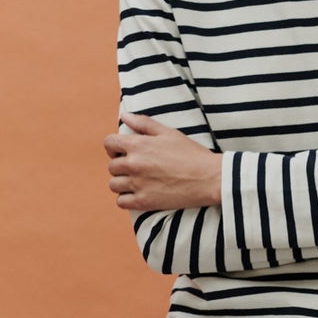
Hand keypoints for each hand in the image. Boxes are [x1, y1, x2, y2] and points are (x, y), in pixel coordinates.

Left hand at [105, 109, 223, 210]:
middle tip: (136, 168)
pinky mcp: (144, 202)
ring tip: (136, 182)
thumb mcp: (168, 133)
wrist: (208, 178)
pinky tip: (138, 194)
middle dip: (121, 166)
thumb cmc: (191, 153)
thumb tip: (124, 116)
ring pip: (114, 185)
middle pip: (112, 166)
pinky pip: (121, 202)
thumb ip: (143, 123)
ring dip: (122, 183)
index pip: (109, 143)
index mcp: (138, 145)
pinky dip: (126, 199)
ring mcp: (138, 184)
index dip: (114, 146)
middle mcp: (134, 164)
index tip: (122, 151)